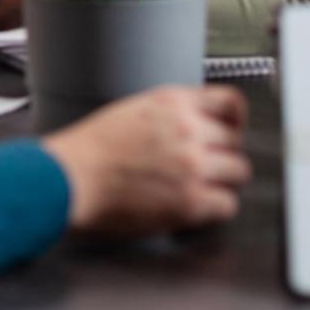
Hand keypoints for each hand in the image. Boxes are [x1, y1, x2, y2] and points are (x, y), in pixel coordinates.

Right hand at [41, 85, 250, 235]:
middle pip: (237, 141)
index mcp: (173, 102)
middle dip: (223, 153)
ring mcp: (192, 166)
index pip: (230, 102)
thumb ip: (170, 114)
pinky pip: (228, 204)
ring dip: (223, 181)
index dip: (236, 119)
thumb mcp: (133, 110)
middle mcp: (188, 130)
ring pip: (239, 171)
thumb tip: (197, 124)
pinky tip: (196, 206)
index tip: (233, 129)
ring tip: (200, 186)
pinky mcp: (190, 201)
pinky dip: (215, 207)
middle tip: (206, 165)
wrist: (70, 178)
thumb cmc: (90, 149)